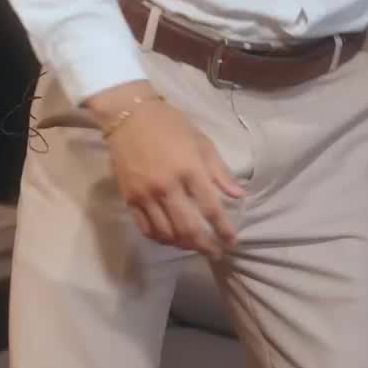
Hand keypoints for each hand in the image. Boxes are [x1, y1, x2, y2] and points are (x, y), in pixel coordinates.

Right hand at [89, 89, 244, 255]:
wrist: (128, 114)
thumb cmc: (170, 125)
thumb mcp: (202, 142)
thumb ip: (220, 171)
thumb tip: (238, 196)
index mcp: (190, 169)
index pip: (211, 208)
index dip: (224, 229)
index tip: (232, 241)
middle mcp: (168, 186)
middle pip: (189, 228)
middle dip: (206, 246)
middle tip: (216, 253)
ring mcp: (146, 194)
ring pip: (166, 233)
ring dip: (183, 245)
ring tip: (194, 246)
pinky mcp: (129, 198)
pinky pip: (146, 228)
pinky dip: (160, 238)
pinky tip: (170, 238)